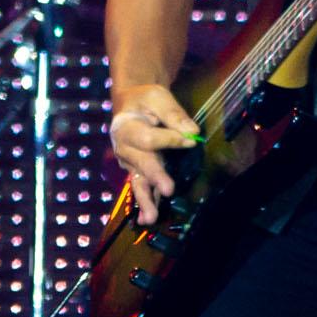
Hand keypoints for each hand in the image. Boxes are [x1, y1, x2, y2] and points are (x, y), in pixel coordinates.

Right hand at [109, 83, 202, 228]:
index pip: (149, 138)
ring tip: (151, 218)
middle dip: (156, 177)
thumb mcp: (157, 97)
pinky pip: (141, 187)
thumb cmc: (145, 100)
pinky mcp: (136, 171)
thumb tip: (192, 133)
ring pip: (138, 182)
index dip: (171, 139)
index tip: (191, 139)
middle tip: (168, 189)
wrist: (129, 106)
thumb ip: (173, 113)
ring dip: (146, 200)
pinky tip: (148, 219)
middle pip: (142, 164)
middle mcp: (124, 148)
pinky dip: (146, 203)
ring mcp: (129, 163)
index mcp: (126, 127)